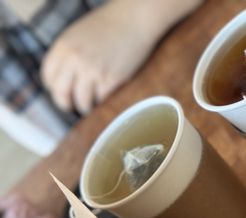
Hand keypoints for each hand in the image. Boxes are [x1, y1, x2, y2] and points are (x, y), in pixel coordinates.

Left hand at [41, 0, 201, 114]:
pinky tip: (106, 97)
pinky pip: (102, 100)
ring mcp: (93, 70)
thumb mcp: (78, 34)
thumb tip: (63, 78)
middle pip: (61, 93)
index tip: (61, 93)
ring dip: (85, 107)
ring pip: (82, 101)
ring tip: (90, 106)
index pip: (48, 77)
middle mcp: (75, 59)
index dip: (54, 89)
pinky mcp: (112, 79)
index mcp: (63, 46)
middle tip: (72, 107)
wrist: (134, 19)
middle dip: (66, 104)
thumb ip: (67, 53)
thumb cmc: (109, 25)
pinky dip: (103, 102)